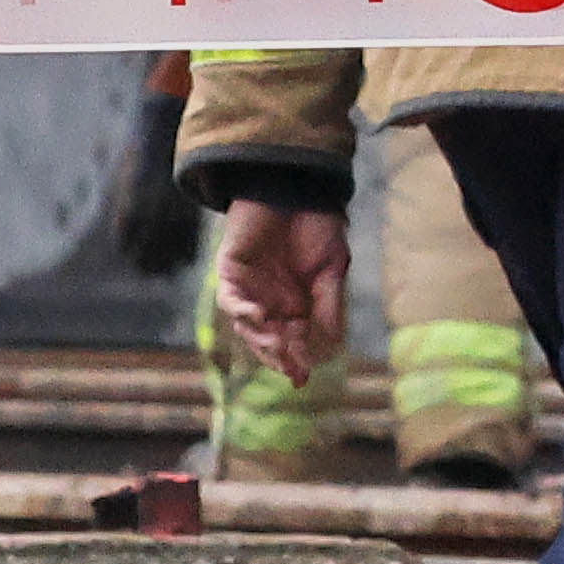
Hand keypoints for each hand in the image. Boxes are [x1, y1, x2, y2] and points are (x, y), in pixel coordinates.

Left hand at [208, 198, 348, 385]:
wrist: (295, 186)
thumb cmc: (317, 224)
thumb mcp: (332, 268)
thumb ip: (328, 304)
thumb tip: (331, 344)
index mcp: (297, 303)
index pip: (294, 340)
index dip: (298, 359)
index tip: (304, 377)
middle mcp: (271, 300)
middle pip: (270, 339)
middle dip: (280, 357)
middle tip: (292, 369)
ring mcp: (250, 288)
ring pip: (248, 326)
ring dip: (261, 340)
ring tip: (279, 348)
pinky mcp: (231, 272)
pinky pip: (231, 300)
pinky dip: (242, 311)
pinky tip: (259, 316)